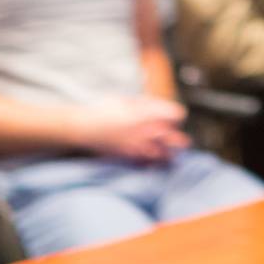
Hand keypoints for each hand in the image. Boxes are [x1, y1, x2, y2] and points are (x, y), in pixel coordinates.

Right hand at [71, 96, 189, 163]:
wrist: (84, 128)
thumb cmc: (104, 110)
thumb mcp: (125, 99)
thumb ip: (144, 103)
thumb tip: (158, 107)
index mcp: (145, 113)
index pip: (175, 115)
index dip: (177, 116)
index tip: (174, 117)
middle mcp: (144, 131)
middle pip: (175, 139)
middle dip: (179, 139)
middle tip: (177, 137)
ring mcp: (137, 146)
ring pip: (165, 155)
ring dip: (170, 153)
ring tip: (171, 152)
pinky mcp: (129, 157)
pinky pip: (149, 164)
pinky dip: (155, 162)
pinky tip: (155, 159)